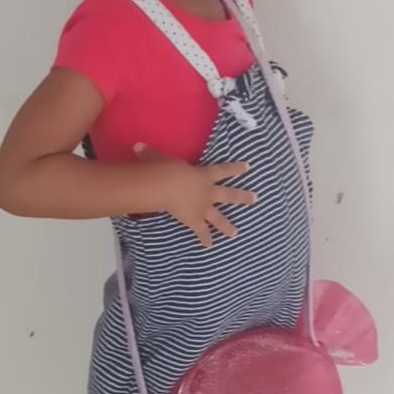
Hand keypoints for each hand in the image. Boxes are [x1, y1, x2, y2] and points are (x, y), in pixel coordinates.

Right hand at [134, 144, 257, 247]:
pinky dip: (204, 238)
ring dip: (228, 226)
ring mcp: (203, 208)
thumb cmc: (166, 168)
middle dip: (243, 197)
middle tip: (255, 199)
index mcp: (204, 175)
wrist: (167, 185)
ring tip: (236, 233)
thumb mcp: (159, 157)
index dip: (236, 169)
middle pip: (229, 195)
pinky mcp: (194, 220)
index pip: (224, 170)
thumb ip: (151, 153)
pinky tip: (208, 246)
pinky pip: (201, 231)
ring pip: (219, 218)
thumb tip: (138, 146)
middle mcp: (208, 192)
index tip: (248, 168)